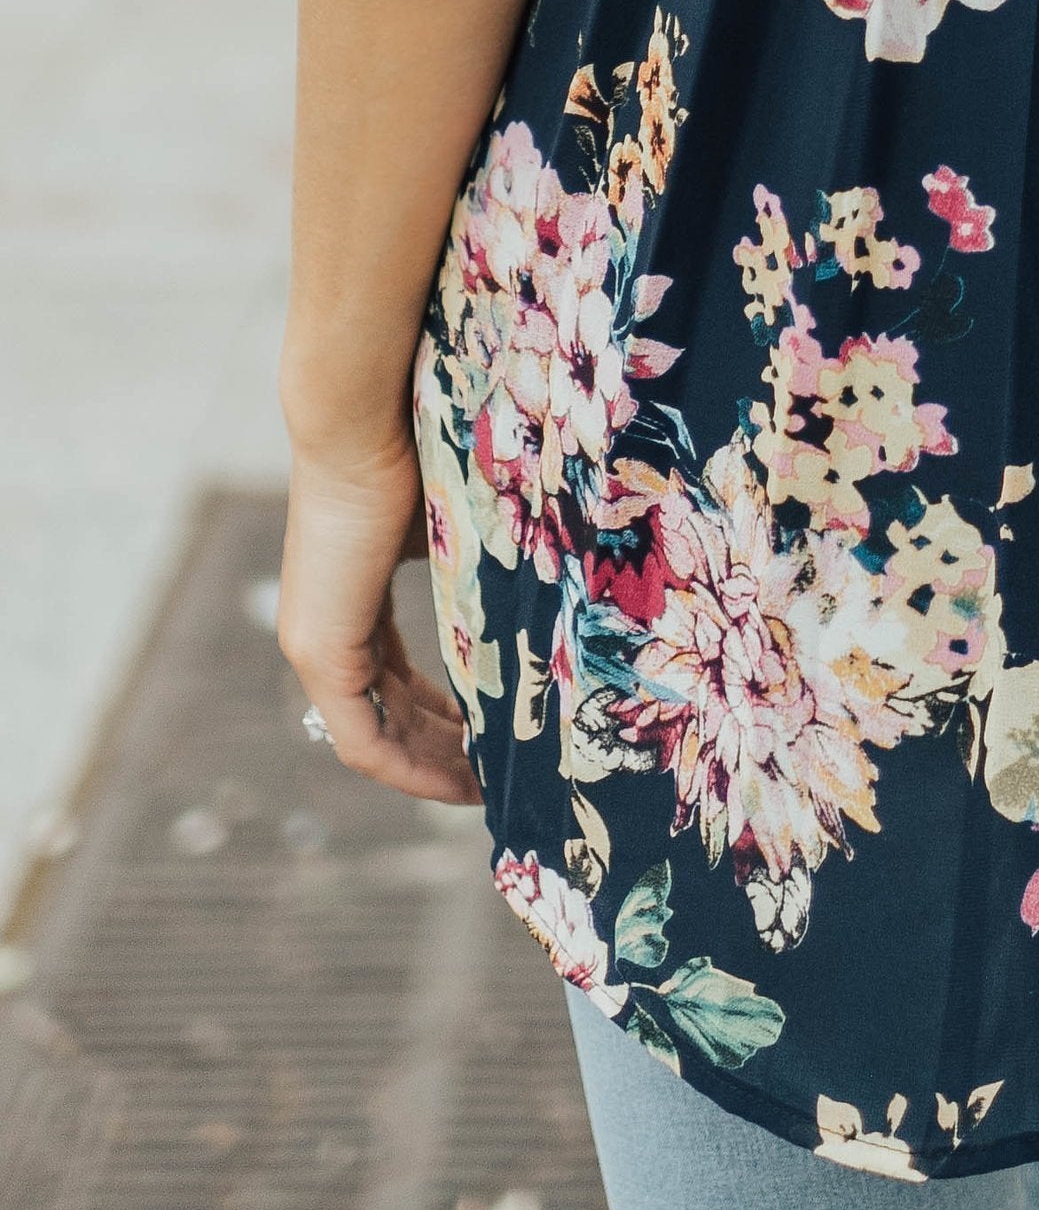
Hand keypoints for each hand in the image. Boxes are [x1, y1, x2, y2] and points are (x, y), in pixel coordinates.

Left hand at [277, 434, 480, 805]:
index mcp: (354, 597)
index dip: (447, 714)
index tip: (496, 736)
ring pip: (377, 735)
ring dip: (433, 767)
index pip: (398, 677)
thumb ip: (477, 567)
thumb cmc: (415, 446)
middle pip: (389, 715)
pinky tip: (459, 782)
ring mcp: (317, 644)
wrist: (365, 417)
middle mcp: (327, 629)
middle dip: (446, 752)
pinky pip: (363, 737)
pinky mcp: (320, 652)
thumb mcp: (455, 524)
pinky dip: (410, 766)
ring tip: (489, 791)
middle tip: (502, 779)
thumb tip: (549, 581)